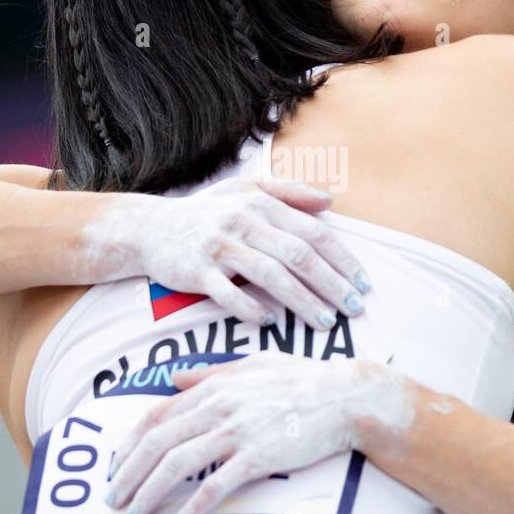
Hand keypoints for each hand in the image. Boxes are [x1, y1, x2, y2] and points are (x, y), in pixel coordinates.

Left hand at [104, 353, 412, 513]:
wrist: (343, 397)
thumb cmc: (301, 379)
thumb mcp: (250, 364)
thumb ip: (208, 373)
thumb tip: (172, 379)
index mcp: (213, 387)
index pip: (157, 415)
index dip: (129, 443)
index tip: (115, 465)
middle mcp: (219, 407)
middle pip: (159, 442)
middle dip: (128, 473)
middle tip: (112, 498)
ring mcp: (238, 432)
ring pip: (178, 463)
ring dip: (150, 491)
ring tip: (134, 513)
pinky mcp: (259, 457)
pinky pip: (217, 485)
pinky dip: (194, 506)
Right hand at [108, 179, 371, 330]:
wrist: (149, 228)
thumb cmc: (207, 213)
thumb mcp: (245, 191)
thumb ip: (288, 193)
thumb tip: (329, 202)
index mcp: (261, 204)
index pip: (312, 232)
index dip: (342, 259)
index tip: (363, 284)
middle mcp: (243, 222)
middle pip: (297, 255)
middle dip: (331, 284)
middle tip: (354, 309)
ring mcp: (219, 247)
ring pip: (270, 276)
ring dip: (302, 301)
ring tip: (325, 322)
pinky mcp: (196, 271)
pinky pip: (229, 294)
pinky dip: (251, 308)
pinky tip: (272, 323)